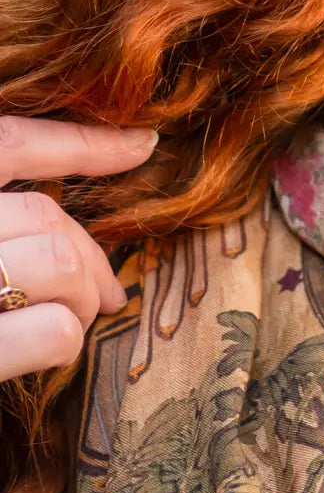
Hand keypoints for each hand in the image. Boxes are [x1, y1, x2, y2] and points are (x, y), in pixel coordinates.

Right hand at [0, 118, 156, 381]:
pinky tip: (48, 350)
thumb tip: (78, 251)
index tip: (141, 145)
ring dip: (81, 300)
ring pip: (60, 266)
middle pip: (44, 216)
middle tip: (108, 295)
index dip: (80, 143)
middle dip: (90, 257)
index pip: (5, 143)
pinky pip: (54, 330)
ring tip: (65, 322)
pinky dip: (66, 339)